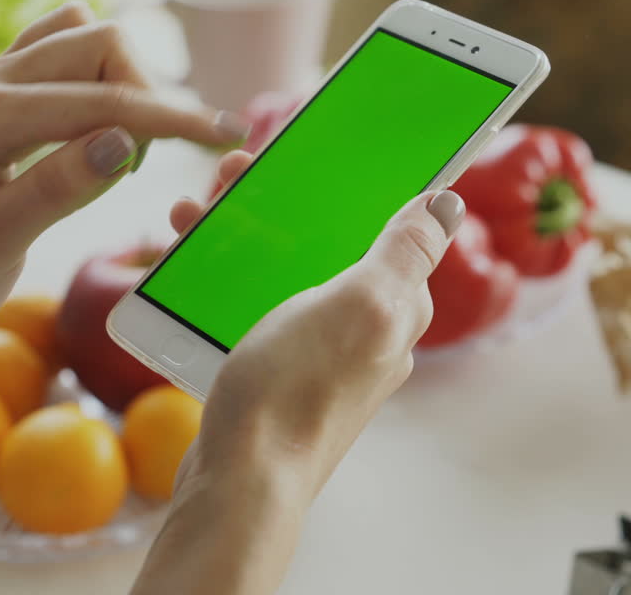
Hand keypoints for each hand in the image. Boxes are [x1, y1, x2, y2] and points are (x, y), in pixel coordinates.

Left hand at [0, 3, 248, 330]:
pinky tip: (103, 120)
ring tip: (133, 146)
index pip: (102, 100)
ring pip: (84, 36)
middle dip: (149, 92)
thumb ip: (54, 191)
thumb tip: (122, 143)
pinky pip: (60, 46)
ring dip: (125, 79)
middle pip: (99, 42)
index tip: (225, 134)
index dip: (172, 115)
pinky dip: (98, 71)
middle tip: (161, 158)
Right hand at [134, 169, 463, 594]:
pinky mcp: (274, 372)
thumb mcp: (360, 306)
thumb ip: (404, 253)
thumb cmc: (296, 391)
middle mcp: (362, 329)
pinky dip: (221, 277)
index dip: (344, 183)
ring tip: (187, 214)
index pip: (382, 225)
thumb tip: (446, 204)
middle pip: (324, 242)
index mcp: (394, 307)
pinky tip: (184, 265)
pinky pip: (252, 305)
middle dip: (276, 202)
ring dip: (238, 234)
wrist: (240, 480)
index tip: (295, 150)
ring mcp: (317, 353)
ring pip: (280, 269)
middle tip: (228, 175)